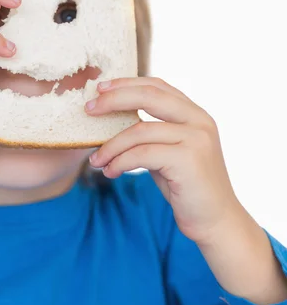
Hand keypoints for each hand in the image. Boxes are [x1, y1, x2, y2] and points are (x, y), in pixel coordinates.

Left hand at [86, 77, 241, 244]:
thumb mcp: (168, 153)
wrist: (215, 220)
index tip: (100, 89)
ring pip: (140, 130)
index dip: (126, 84)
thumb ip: (151, 134)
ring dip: (111, 145)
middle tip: (88, 110)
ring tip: (95, 160)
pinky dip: (120, 162)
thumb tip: (111, 123)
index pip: (157, 86)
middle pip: (149, 97)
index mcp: (195, 114)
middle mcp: (199, 120)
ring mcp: (196, 138)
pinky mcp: (188, 159)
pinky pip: (142, 154)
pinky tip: (110, 172)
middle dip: (114, 100)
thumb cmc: (186, 187)